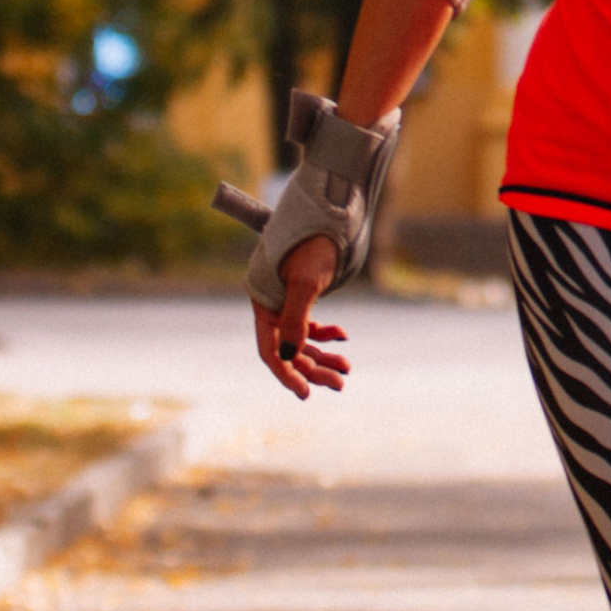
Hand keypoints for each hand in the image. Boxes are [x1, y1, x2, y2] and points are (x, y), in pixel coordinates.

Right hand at [251, 233, 350, 397]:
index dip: (287, 374)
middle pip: (291, 350)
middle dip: (315, 368)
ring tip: (347, 368)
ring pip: (303, 340)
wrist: (328, 216)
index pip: (270, 351)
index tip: (306, 393)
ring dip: (324, 356)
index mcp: (263, 304)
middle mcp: (272, 307)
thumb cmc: (314, 246)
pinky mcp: (302, 296)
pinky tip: (343, 335)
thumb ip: (296, 319)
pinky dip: (327, 333)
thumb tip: (290, 355)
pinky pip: (311, 325)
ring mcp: (286, 302)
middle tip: (341, 383)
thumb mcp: (306, 282)